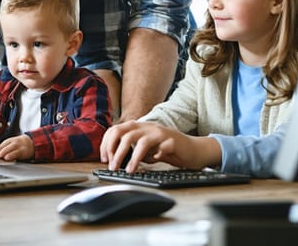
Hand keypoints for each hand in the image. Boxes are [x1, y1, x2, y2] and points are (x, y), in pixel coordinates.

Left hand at [0, 135, 34, 160]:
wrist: (31, 142)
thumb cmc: (18, 145)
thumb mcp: (9, 145)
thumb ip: (0, 149)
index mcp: (7, 142)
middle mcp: (12, 143)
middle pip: (3, 147)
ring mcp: (17, 146)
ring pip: (10, 148)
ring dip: (4, 152)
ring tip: (0, 155)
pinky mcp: (23, 151)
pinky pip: (16, 153)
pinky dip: (11, 155)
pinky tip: (7, 157)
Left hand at [100, 120, 218, 171]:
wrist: (193, 149)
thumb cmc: (167, 149)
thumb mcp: (145, 149)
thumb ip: (132, 150)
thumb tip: (115, 159)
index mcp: (139, 127)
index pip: (115, 130)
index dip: (106, 143)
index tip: (104, 158)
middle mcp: (148, 127)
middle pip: (124, 134)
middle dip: (115, 151)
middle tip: (113, 167)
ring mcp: (161, 133)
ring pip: (141, 142)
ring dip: (132, 158)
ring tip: (129, 170)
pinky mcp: (173, 141)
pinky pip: (161, 148)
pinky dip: (156, 156)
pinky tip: (155, 162)